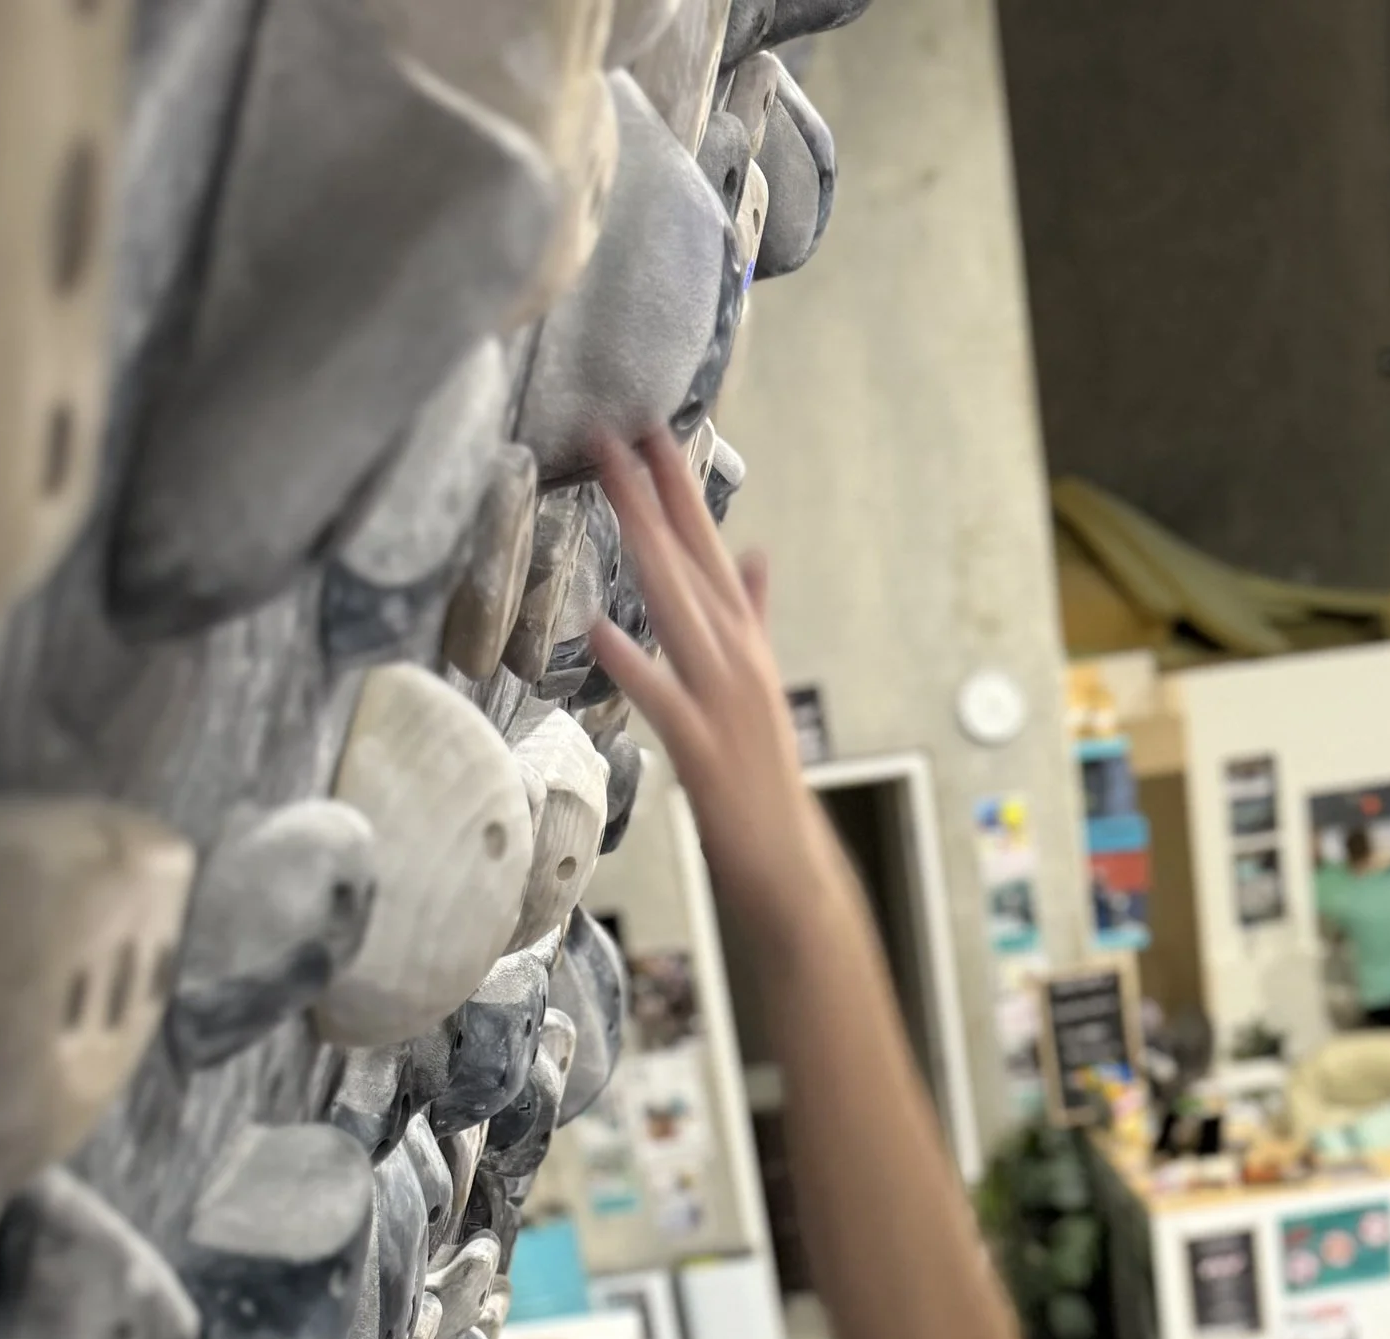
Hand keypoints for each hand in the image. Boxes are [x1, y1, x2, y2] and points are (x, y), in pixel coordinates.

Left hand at [586, 431, 835, 939]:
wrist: (787, 858)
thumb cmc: (763, 776)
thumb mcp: (761, 683)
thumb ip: (754, 617)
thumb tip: (756, 555)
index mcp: (744, 641)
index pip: (708, 547)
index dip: (678, 487)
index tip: (650, 429)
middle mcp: (736, 658)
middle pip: (689, 563)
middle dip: (652, 496)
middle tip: (615, 432)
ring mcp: (723, 701)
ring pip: (679, 611)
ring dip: (645, 550)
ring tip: (611, 495)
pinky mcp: (704, 750)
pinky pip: (665, 700)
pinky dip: (636, 665)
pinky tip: (603, 632)